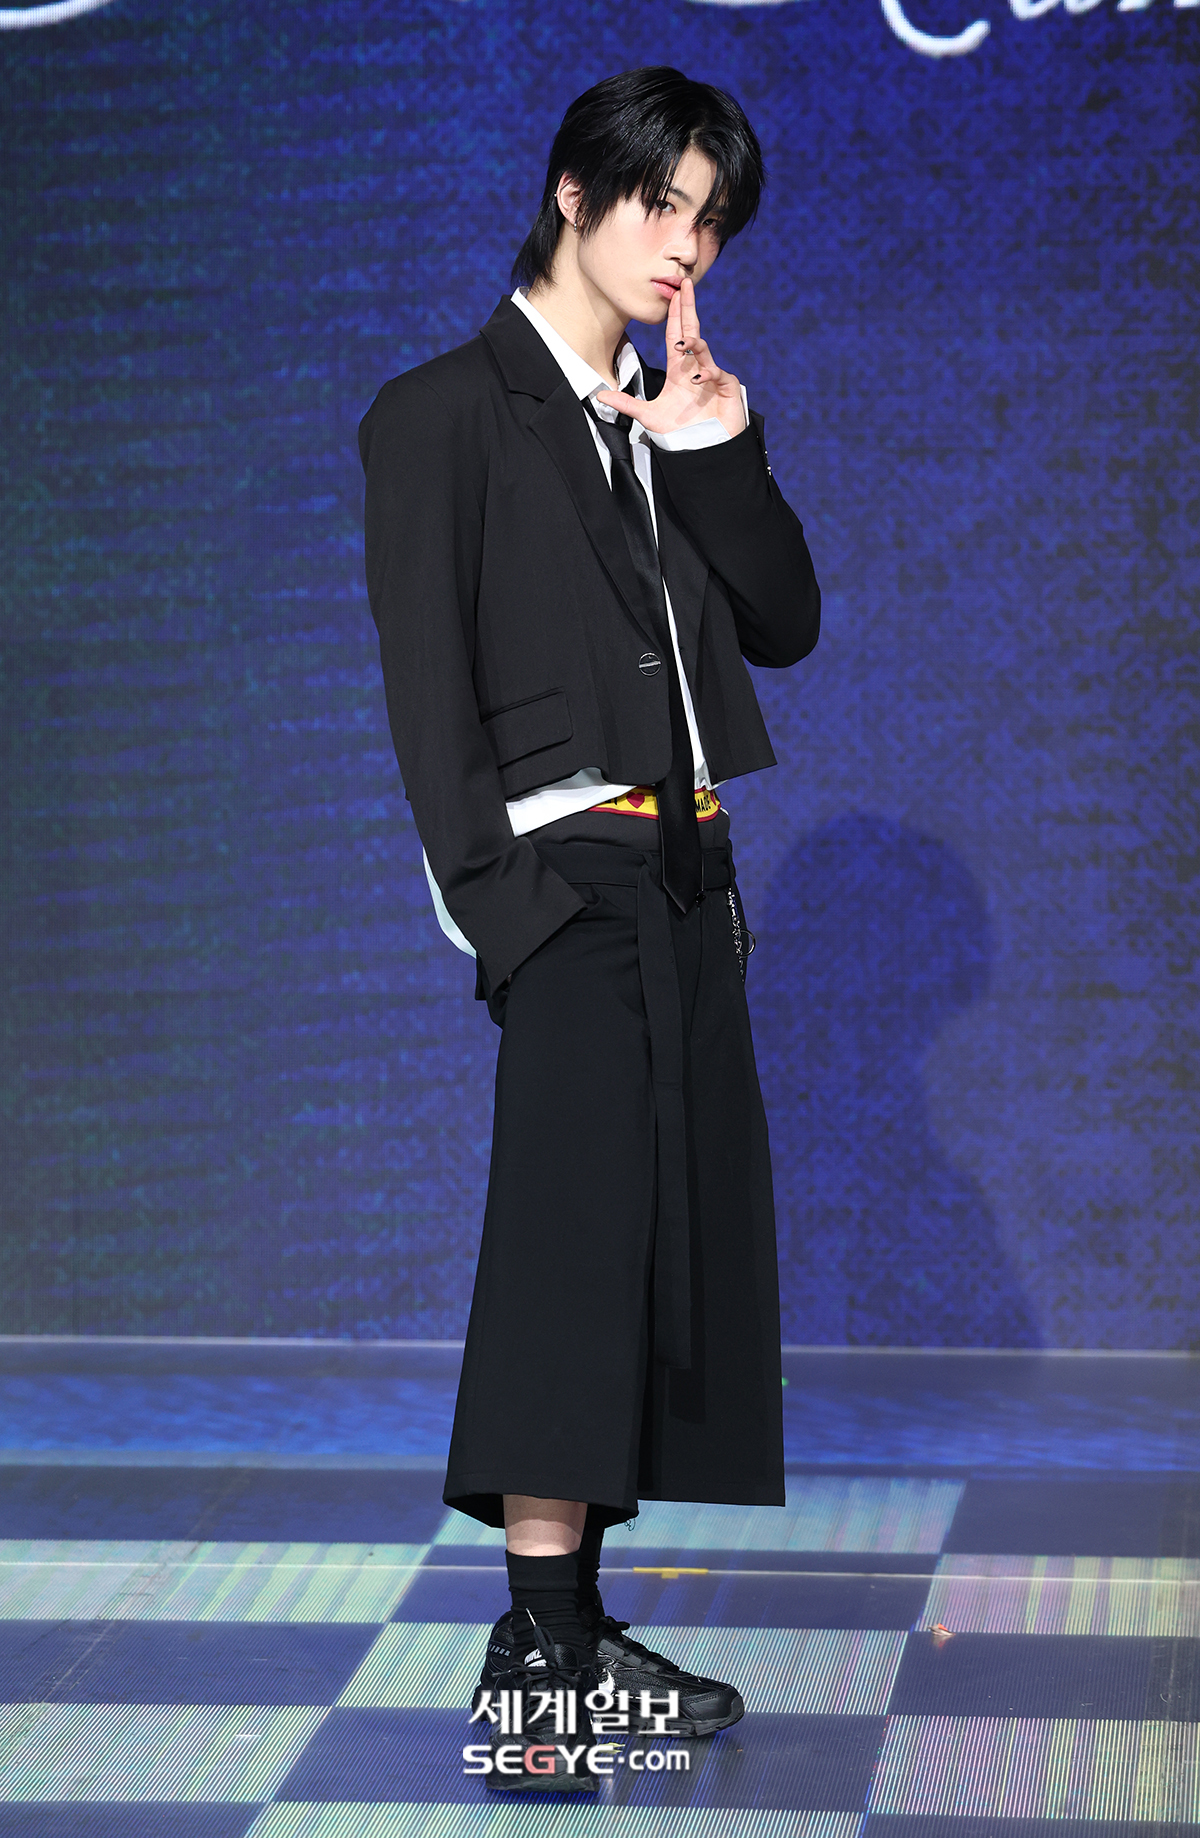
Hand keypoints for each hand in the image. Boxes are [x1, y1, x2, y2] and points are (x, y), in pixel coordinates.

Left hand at [595, 279, 745, 440]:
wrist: (703, 450)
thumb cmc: (680, 433)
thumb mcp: (648, 416)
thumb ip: (626, 404)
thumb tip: (600, 396)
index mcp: (679, 370)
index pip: (676, 335)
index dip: (675, 314)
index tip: (673, 293)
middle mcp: (695, 367)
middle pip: (691, 330)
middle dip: (688, 308)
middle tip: (684, 285)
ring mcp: (712, 375)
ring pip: (703, 349)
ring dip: (693, 343)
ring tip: (683, 343)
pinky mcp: (725, 387)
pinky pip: (717, 373)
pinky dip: (707, 373)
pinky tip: (697, 377)